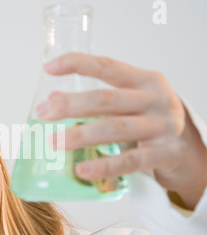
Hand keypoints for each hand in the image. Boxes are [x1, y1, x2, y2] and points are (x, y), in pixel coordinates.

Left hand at [37, 53, 206, 209]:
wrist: (192, 150)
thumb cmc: (152, 123)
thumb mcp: (129, 105)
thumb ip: (97, 102)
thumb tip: (53, 100)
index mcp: (145, 81)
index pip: (107, 66)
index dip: (77, 64)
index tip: (49, 68)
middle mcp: (156, 99)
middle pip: (106, 99)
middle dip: (70, 106)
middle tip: (42, 114)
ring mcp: (163, 126)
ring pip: (116, 128)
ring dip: (81, 135)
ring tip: (54, 142)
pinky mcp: (166, 154)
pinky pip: (130, 161)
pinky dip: (104, 166)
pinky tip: (82, 170)